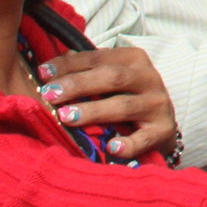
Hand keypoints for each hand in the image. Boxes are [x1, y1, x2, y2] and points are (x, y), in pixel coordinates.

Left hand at [37, 46, 178, 162]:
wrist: (159, 125)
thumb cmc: (125, 98)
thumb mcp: (109, 79)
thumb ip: (84, 72)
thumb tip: (48, 70)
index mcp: (133, 59)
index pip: (97, 58)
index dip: (69, 65)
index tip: (42, 74)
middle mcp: (149, 78)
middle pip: (112, 77)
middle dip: (78, 85)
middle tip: (50, 95)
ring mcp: (158, 104)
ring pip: (124, 106)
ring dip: (94, 111)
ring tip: (67, 117)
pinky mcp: (164, 130)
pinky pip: (145, 138)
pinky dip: (129, 144)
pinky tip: (111, 148)